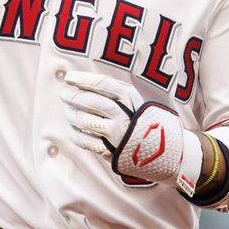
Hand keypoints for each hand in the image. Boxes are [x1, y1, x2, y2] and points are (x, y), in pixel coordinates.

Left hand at [61, 71, 202, 193]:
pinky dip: (75, 135)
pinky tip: (72, 129)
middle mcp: (124, 115)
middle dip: (74, 97)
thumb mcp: (135, 101)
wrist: (165, 151)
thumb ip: (114, 93)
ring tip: (67, 111)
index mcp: (131, 98)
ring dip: (72, 115)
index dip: (83, 79)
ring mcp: (117, 134)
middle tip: (64, 94)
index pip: (103, 84)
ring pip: (86, 121)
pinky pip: (86, 142)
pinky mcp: (112, 151)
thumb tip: (83, 83)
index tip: (69, 77)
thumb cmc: (143, 121)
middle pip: (92, 102)